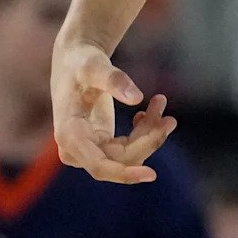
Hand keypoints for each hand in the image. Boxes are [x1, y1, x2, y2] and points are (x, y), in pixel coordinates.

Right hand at [51, 37, 176, 183]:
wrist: (74, 62)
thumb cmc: (81, 62)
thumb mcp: (95, 66)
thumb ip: (114, 80)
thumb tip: (138, 98)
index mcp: (70, 134)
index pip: (99, 165)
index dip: (124, 173)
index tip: (152, 175)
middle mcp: (76, 149)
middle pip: (121, 158)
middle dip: (148, 138)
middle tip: (168, 113)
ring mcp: (88, 149)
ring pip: (128, 154)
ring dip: (149, 132)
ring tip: (160, 102)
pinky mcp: (100, 144)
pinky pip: (127, 147)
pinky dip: (143, 130)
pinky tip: (146, 111)